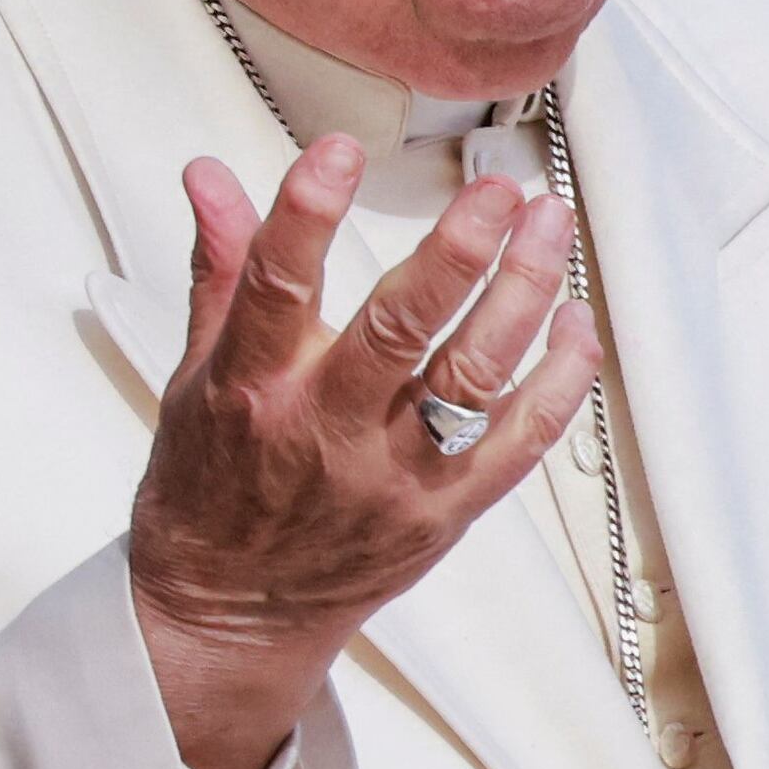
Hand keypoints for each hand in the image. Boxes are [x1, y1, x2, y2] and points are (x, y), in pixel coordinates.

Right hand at [126, 139, 604, 768]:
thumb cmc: (211, 492)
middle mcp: (325, 435)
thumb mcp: (194, 376)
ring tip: (547, 225)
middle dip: (457, 252)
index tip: (336, 152)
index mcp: (252, 393)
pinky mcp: (445, 514)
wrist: (231, 616)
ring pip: (474, 378)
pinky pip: (520, 443)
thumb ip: (223, 269)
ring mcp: (393, 478)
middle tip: (497, 190)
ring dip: (522, 294)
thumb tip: (211, 175)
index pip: (275, 290)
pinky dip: (558, 380)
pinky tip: (573, 321)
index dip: (306, 216)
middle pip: (400, 333)